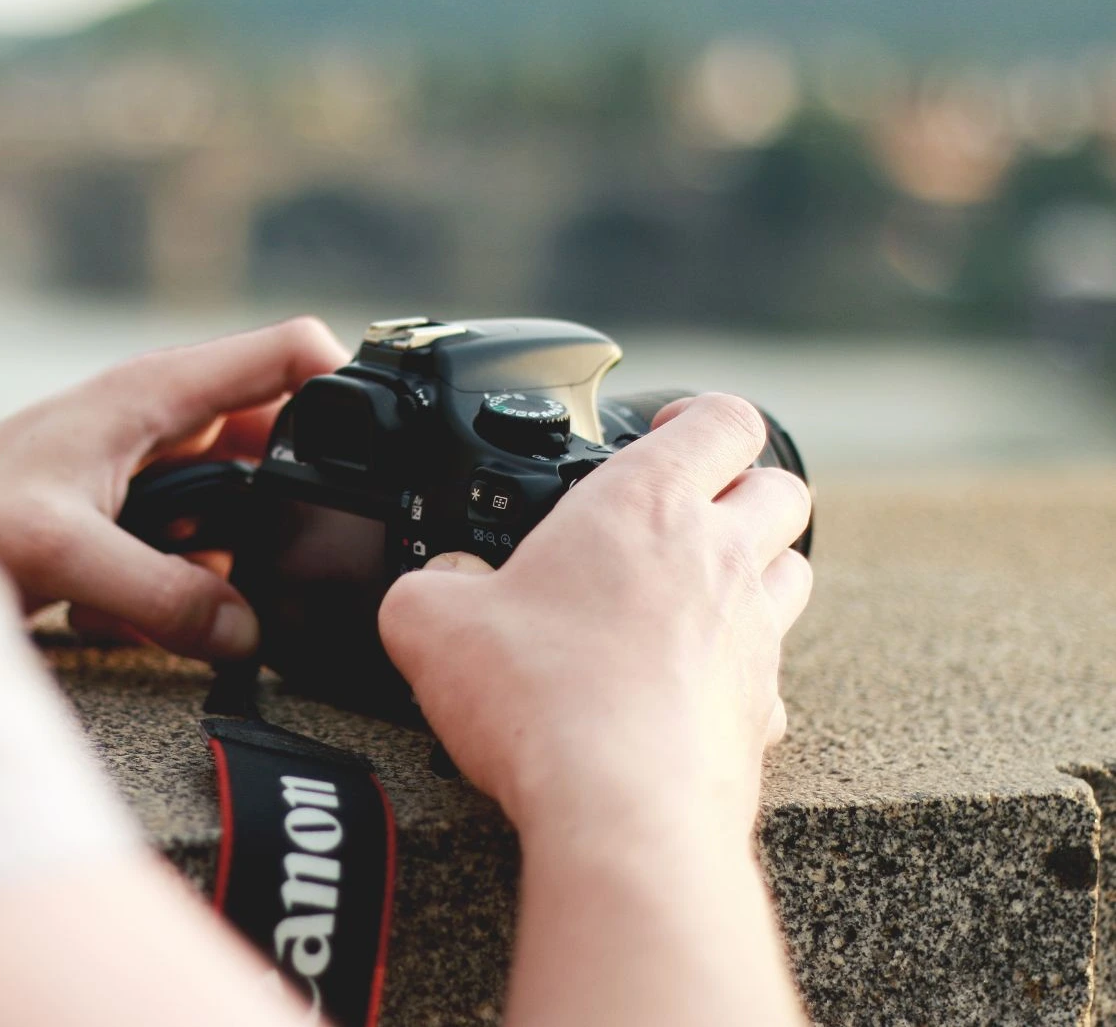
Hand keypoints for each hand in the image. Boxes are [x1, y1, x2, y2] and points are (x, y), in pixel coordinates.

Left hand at [0, 318, 349, 660]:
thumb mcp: (67, 551)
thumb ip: (163, 593)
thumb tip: (249, 634)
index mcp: (158, 392)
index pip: (289, 352)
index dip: (345, 388)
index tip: (378, 453)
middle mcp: (166, 423)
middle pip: (281, 449)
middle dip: (284, 512)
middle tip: (267, 567)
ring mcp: (156, 474)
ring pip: (243, 518)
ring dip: (221, 568)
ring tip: (152, 593)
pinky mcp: (140, 523)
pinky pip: (201, 561)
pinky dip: (181, 595)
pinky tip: (117, 614)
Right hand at [378, 393, 812, 838]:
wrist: (619, 809)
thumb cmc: (540, 698)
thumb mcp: (430, 621)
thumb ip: (430, 584)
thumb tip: (435, 585)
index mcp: (646, 504)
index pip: (721, 419)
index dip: (698, 414)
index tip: (662, 429)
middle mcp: (717, 557)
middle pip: (780, 487)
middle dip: (743, 485)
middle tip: (690, 507)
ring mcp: (752, 635)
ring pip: (794, 571)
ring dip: (759, 567)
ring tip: (697, 589)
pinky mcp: (759, 711)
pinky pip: (773, 672)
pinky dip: (743, 667)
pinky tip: (691, 685)